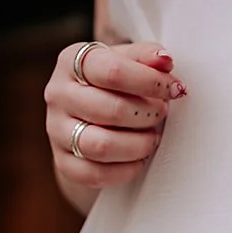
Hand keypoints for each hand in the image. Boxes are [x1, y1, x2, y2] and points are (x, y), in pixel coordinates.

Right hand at [45, 41, 186, 190]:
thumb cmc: (110, 85)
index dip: (151, 82)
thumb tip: (165, 61)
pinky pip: (97, 174)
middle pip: (109, 110)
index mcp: (72, 61)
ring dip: (138, 144)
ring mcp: (57, 130)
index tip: (174, 89)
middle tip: (162, 114)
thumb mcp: (125, 61)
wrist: (83, 116)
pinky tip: (140, 158)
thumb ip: (146, 57)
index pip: (113, 71)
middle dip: (147, 114)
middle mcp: (58, 94)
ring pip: (101, 146)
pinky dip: (127, 169)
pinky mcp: (64, 162)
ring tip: (153, 137)